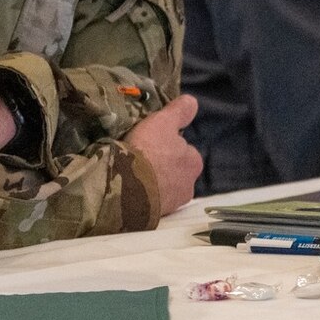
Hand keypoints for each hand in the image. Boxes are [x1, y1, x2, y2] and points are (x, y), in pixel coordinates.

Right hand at [125, 94, 201, 218]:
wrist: (125, 187)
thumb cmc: (148, 150)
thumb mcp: (164, 122)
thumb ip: (180, 112)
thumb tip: (193, 102)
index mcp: (194, 162)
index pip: (185, 151)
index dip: (168, 146)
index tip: (153, 144)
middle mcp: (188, 186)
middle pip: (175, 171)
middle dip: (162, 167)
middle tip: (141, 159)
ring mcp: (171, 204)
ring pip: (162, 188)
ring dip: (152, 182)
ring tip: (133, 173)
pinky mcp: (154, 217)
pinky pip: (150, 202)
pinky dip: (143, 196)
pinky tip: (130, 188)